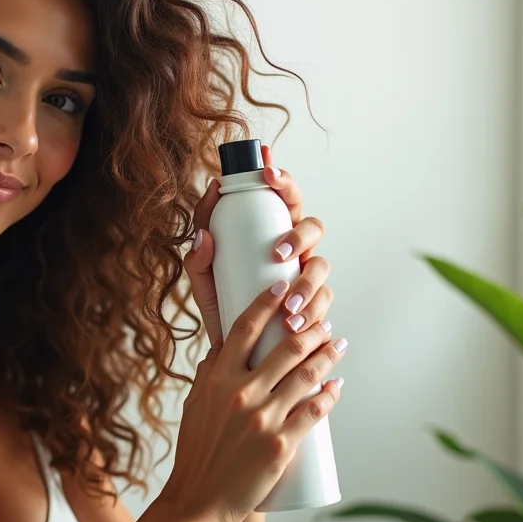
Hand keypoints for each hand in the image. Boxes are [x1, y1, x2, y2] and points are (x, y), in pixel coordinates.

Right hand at [160, 147, 344, 521]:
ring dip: (327, 355)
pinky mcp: (282, 444)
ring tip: (338, 344)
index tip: (282, 285)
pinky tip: (337, 384)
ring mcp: (262, 418)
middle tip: (323, 320)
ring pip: (306, 375)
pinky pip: (315, 411)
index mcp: (215, 377)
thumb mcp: (195, 404)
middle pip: (285, 346)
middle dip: (311, 328)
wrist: (197, 502)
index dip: (266, 301)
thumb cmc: (195, 453)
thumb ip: (209, 374)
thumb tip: (222, 349)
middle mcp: (240, 392)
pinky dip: (330, 394)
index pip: (244, 327)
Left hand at [183, 145, 333, 345]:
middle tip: (278, 252)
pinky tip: (296, 322)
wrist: (237, 350)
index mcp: (272, 230)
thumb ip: (198, 258)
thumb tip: (203, 234)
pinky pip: (325, 300)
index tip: (267, 171)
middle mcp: (296, 248)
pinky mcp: (317, 303)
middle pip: (313, 225)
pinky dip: (313, 310)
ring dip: (307, 283)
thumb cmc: (223, 304)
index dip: (282, 179)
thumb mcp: (204, 282)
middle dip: (300, 235)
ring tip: (287, 303)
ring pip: (322, 265)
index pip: (282, 197)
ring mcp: (308, 275)